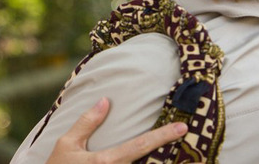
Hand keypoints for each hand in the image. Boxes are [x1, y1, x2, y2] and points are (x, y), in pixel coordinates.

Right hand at [44, 97, 187, 163]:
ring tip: (181, 157)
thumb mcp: (67, 143)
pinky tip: (156, 161)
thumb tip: (105, 100)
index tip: (183, 127)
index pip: (140, 145)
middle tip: (191, 146)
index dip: (163, 136)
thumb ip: (87, 122)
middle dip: (171, 159)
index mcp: (106, 161)